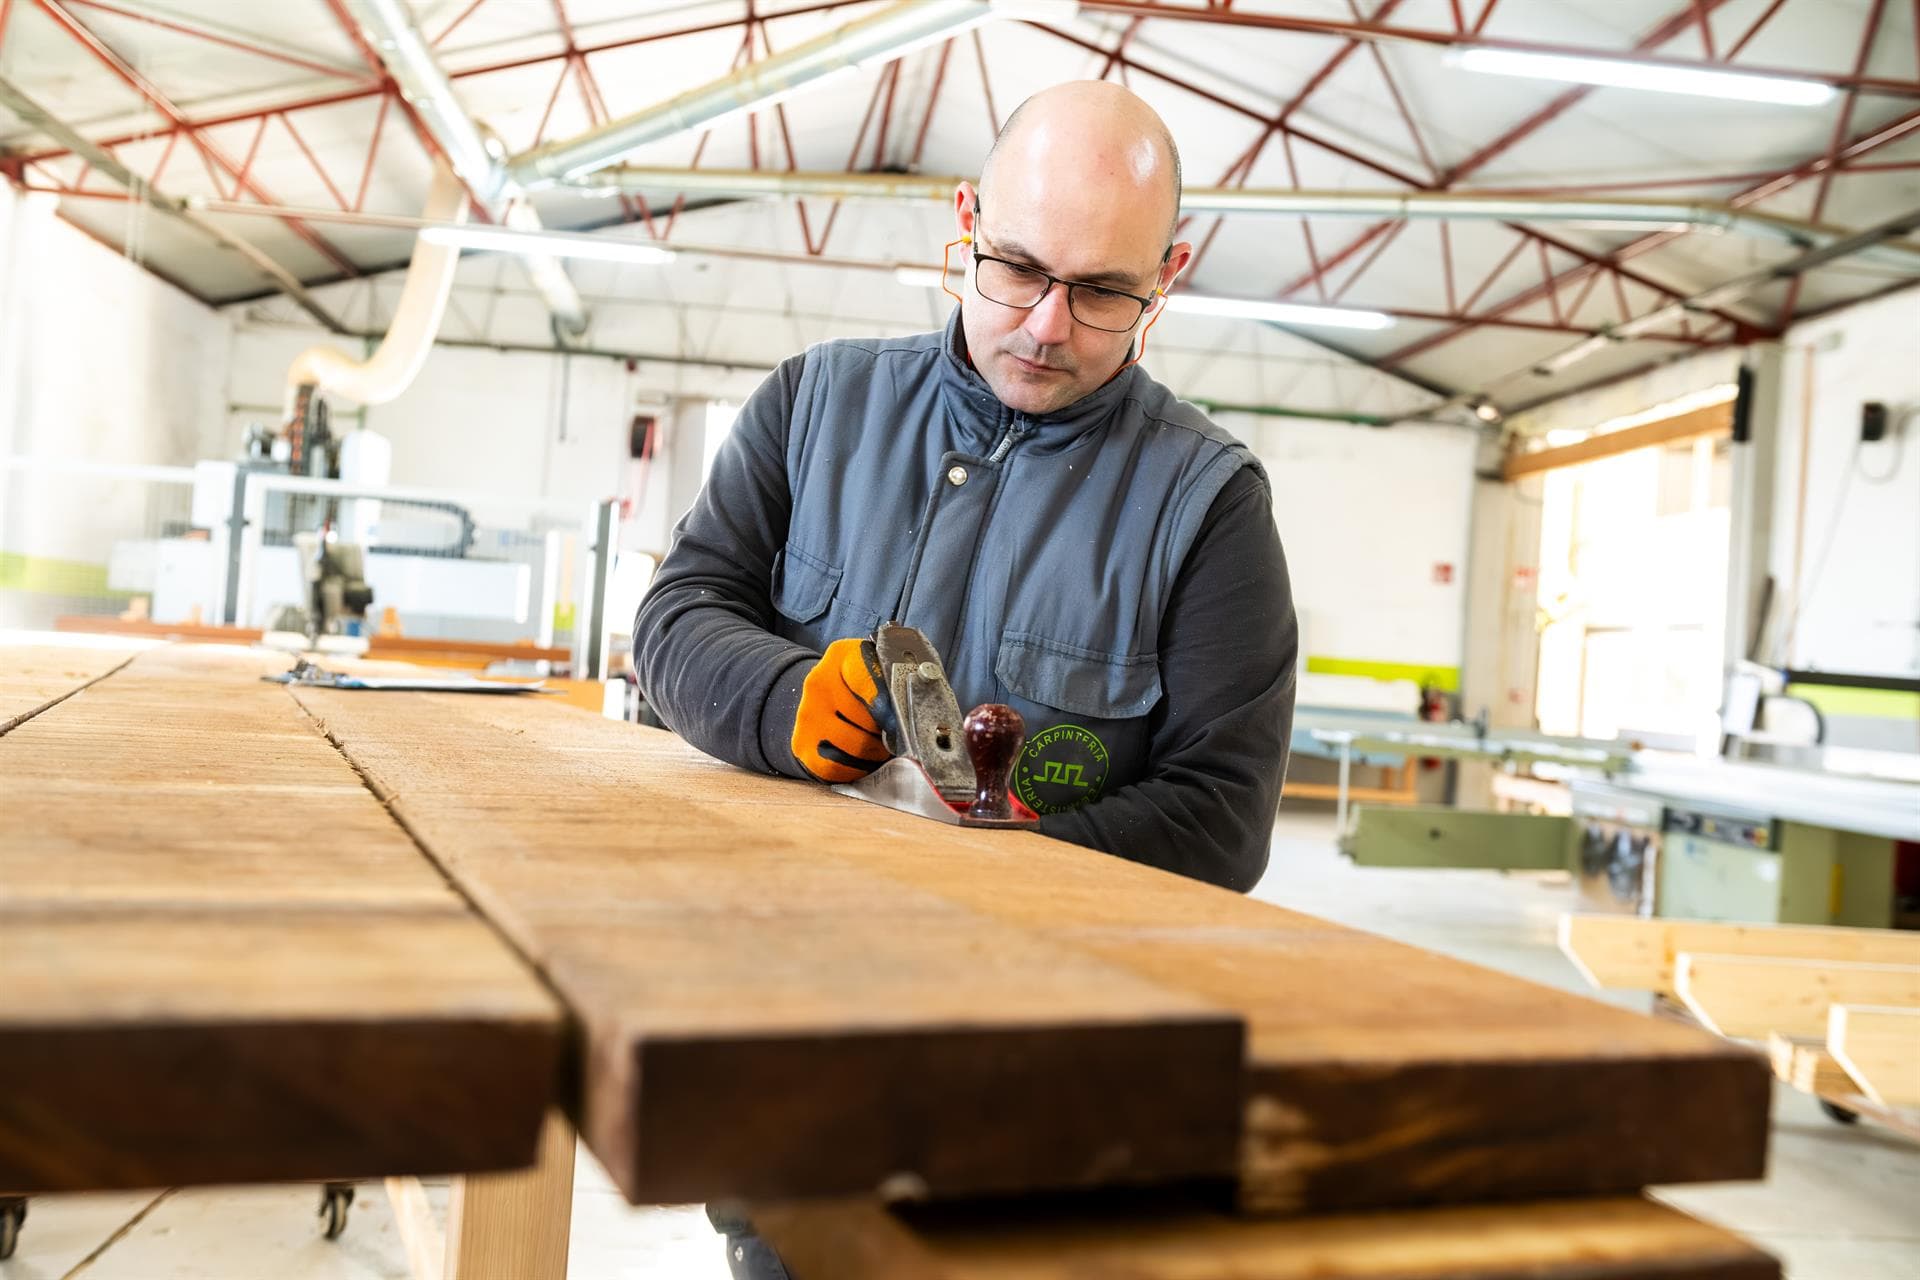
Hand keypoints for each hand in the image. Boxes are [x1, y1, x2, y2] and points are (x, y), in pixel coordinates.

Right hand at [791, 637, 894, 782]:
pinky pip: (838, 767)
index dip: (893, 705)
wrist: (823, 700)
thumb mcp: (878, 669)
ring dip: (877, 752)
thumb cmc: (863, 687)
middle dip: (889, 732)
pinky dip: (858, 768)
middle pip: (867, 718)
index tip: (907, 721)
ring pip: (856, 745)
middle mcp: (819, 682)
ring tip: (884, 747)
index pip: (872, 681)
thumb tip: (918, 710)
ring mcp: (807, 714)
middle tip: (899, 736)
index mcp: (843, 656)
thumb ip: (898, 680)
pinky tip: (865, 760)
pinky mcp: (802, 745)